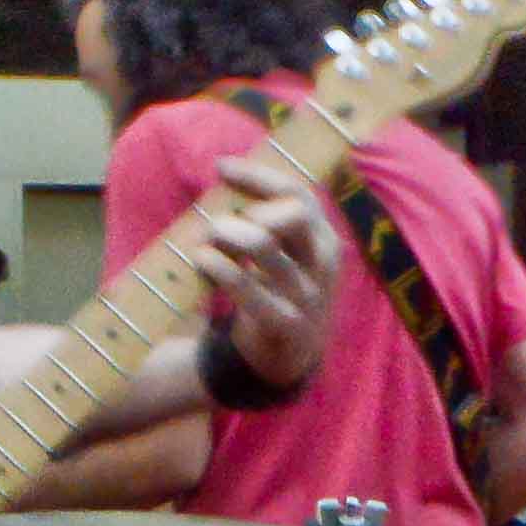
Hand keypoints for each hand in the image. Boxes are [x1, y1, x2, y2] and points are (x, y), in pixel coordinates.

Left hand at [188, 156, 346, 386]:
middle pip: (295, 212)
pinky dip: (218, 267)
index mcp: (323, 238)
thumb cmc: (278, 291)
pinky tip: (201, 260)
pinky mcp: (286, 324)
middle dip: (251, 209)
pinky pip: (248, 288)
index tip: (220, 168)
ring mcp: (308, 294)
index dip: (258, 176)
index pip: (297, 193)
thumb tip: (226, 170)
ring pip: (265, 245)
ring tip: (204, 242)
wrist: (288, 358)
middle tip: (219, 224)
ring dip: (226, 234)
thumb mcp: (286, 252)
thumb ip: (268, 217)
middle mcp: (323, 262)